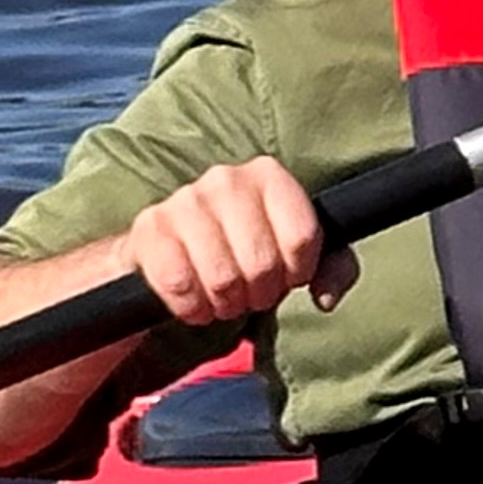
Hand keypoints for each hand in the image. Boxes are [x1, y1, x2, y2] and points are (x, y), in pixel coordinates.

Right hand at [126, 158, 358, 324]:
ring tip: (224, 297)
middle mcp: (227, 179)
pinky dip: (191, 307)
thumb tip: (326, 297)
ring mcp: (184, 201)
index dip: (299, 271)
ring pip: (221, 278)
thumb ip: (333, 268)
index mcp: (269, 175)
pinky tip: (195, 303)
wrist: (176, 249)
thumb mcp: (297, 254)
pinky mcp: (149, 228)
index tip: (288, 276)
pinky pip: (178, 285)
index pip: (303, 236)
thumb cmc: (246, 249)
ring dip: (226, 303)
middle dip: (261, 293)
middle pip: (262, 262)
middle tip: (251, 293)